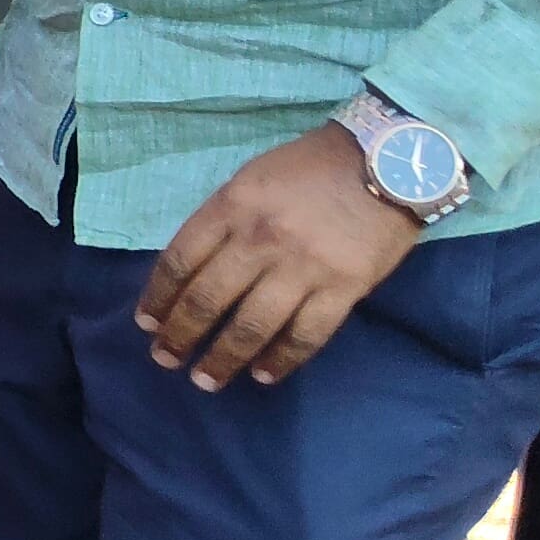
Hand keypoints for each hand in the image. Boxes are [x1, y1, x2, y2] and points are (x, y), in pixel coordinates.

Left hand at [136, 127, 424, 390]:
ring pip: (251, 326)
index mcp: (231, 207)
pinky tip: (263, 375)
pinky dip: (281, 360)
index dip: (158, 298)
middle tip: (165, 359)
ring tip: (205, 380)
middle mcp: (260, 240)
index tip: (147, 324)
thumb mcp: (251, 180)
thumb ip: (222, 220)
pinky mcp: (345, 287)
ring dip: (222, 358)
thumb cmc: (312, 167)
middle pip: (207, 299)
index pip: (179, 262)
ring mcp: (303, 267)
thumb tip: (193, 269)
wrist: (392, 159)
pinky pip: (306, 335)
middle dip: (180, 336)